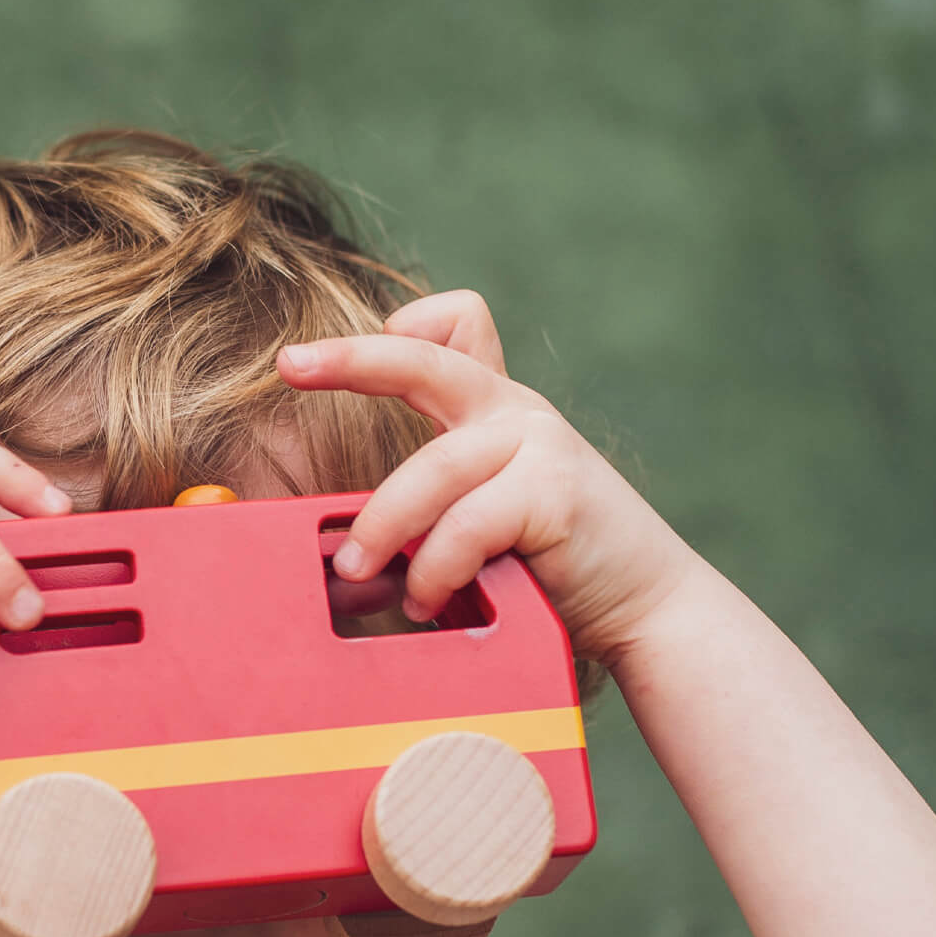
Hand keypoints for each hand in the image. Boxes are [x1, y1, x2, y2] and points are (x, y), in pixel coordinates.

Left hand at [278, 292, 697, 663]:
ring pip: (433, 470)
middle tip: (288, 369)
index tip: (315, 357)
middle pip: (424, 362)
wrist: (648, 607)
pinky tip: (426, 602)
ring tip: (355, 573)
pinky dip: (436, 569)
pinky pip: (467, 525)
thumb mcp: (488, 523)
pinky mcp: (556, 491)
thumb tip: (343, 546)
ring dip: (383, 527)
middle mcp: (516, 412)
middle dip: (351, 359)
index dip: (388, 333)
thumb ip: (436, 510)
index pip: (450, 329)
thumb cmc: (554, 572)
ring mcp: (540, 444)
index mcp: (494, 410)